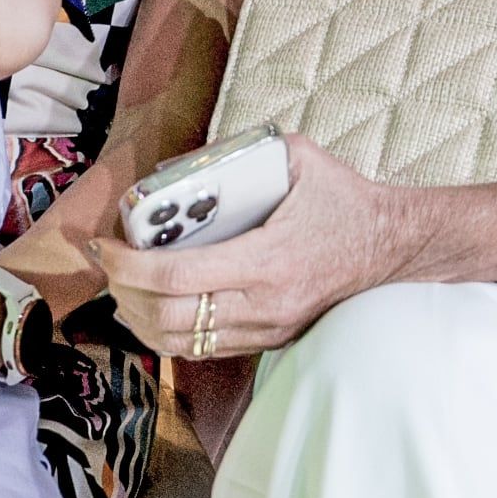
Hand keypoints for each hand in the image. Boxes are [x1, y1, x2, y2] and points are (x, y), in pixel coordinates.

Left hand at [97, 134, 398, 358]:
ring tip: (121, 286)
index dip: (129, 265)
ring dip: (139, 319)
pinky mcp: (271, 339)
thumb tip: (190, 158)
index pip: (178, 275)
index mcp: (266, 259)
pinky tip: (153, 305)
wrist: (392, 245)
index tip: (104, 244)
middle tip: (107, 264)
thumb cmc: (344, 198)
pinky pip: (205, 348)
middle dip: (123, 293)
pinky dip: (168, 331)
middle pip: (169, 318)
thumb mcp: (299, 156)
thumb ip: (245, 149)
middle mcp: (264, 303)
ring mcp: (268, 327)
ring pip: (182, 343)